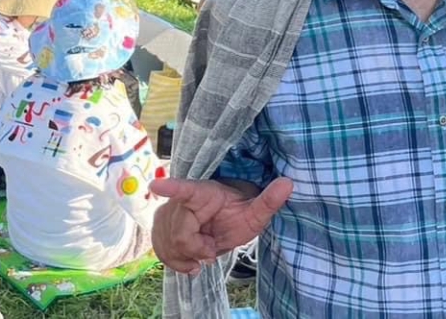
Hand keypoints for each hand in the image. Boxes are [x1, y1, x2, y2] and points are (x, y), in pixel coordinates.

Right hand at [150, 177, 292, 274]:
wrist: (225, 219)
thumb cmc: (239, 213)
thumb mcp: (255, 211)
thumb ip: (268, 200)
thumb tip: (289, 183)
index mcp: (202, 192)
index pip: (185, 189)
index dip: (171, 187)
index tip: (156, 185)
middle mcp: (179, 201)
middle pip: (180, 235)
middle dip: (197, 249)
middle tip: (211, 247)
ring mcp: (166, 213)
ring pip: (168, 246)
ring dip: (187, 258)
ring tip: (203, 249)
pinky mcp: (160, 227)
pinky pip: (162, 252)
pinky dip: (178, 262)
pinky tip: (191, 260)